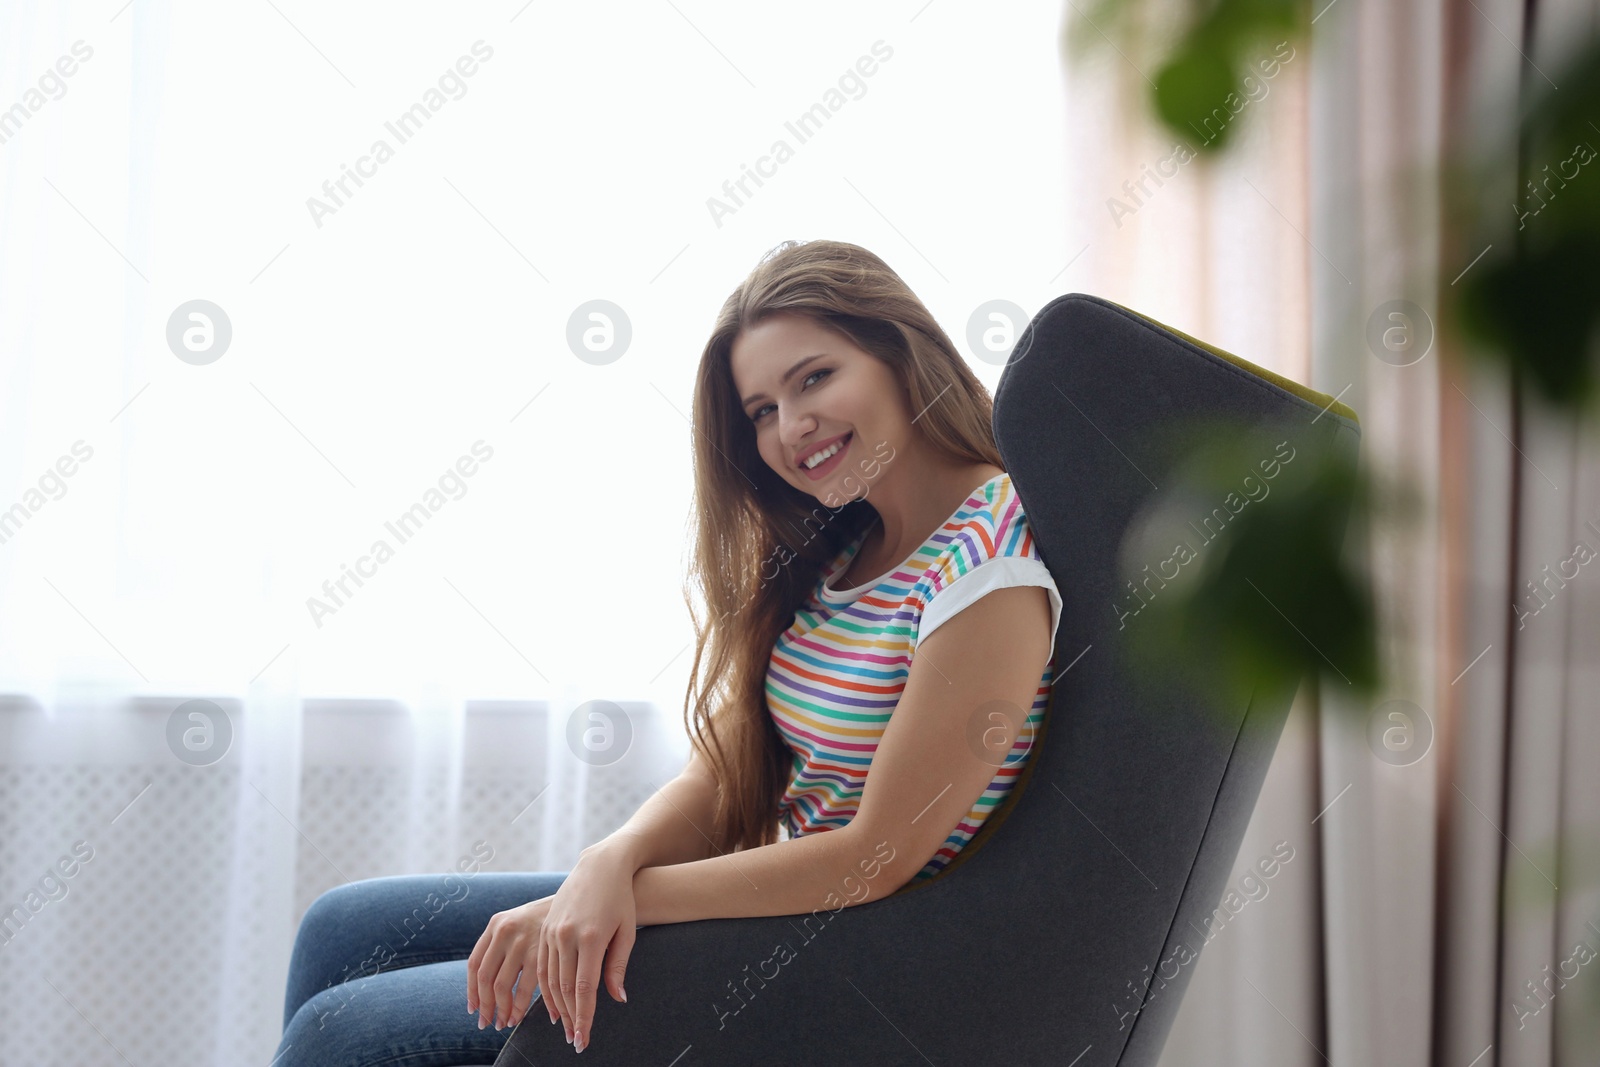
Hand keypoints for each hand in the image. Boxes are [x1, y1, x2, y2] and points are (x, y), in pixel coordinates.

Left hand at [467, 894, 553, 1032]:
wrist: (580, 894)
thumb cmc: (548, 917)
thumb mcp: (519, 921)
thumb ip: (502, 944)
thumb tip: (485, 984)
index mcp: (496, 924)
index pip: (474, 964)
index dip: (472, 990)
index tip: (473, 1009)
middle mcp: (505, 932)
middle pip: (485, 978)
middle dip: (485, 1006)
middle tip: (486, 1023)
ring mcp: (522, 942)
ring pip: (501, 987)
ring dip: (501, 1011)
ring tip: (505, 1024)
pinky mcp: (540, 953)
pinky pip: (524, 989)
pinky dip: (520, 1008)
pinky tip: (521, 1017)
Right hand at [535, 846, 638, 1050]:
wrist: (600, 866)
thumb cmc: (620, 899)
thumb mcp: (626, 931)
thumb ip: (618, 966)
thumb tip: (617, 999)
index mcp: (590, 937)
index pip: (584, 988)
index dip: (584, 1016)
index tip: (584, 1039)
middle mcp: (566, 935)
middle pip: (563, 987)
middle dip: (571, 1017)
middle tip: (576, 1039)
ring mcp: (552, 931)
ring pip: (549, 978)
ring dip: (556, 1006)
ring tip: (566, 1026)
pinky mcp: (545, 928)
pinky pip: (541, 964)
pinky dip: (545, 987)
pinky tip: (553, 1002)